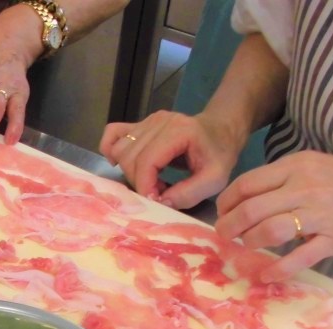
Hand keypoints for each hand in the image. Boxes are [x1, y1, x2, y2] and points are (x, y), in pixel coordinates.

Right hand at [99, 110, 243, 207]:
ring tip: (152, 179)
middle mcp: (159, 122)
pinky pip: (113, 134)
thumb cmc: (219, 155)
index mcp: (179, 131)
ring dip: (130, 172)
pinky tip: (121, 164)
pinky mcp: (140, 124)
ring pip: (120, 150)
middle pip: (130, 158)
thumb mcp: (215, 180)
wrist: (221, 131)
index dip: (145, 186)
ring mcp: (147, 121)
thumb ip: (188, 194)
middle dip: (139, 181)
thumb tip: (158, 202)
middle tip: (159, 190)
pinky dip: (111, 151)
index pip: (147, 161)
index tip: (154, 200)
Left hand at [215, 152, 332, 280]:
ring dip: (249, 243)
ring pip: (268, 231)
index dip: (227, 202)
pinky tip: (266, 275)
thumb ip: (286, 177)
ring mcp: (320, 215)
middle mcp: (305, 188)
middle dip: (228, 226)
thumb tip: (249, 196)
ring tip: (245, 247)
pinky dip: (277, 270)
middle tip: (225, 235)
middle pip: (251, 210)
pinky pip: (298, 258)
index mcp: (297, 166)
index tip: (222, 213)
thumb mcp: (318, 164)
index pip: (247, 184)